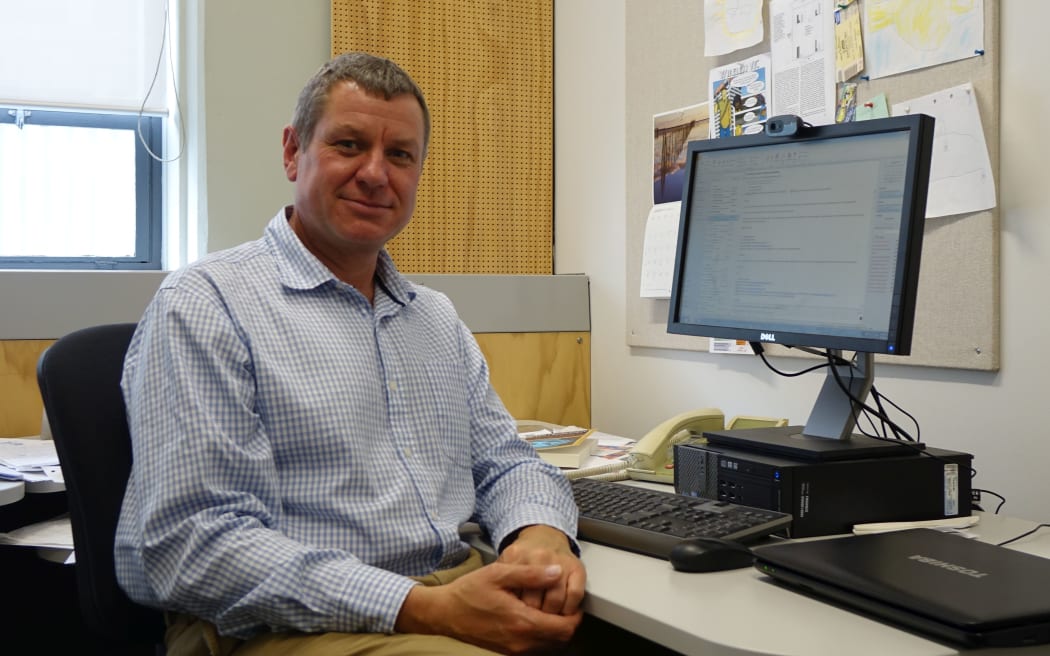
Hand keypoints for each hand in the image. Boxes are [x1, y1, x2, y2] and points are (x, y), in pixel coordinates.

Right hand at [395, 560, 582, 653]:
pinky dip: (540, 635)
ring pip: (548, 645)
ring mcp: (513, 650)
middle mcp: (521, 641)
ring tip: (548, 608)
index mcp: (522, 621)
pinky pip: (534, 647)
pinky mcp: (507, 652)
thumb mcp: (499, 574)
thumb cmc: (469, 592)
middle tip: (564, 604)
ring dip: (554, 629)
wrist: (444, 613)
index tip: (574, 602)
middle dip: (567, 622)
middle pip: (560, 640)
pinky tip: (532, 617)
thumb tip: (556, 572)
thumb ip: (530, 574)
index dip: (575, 615)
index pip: (564, 628)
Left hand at [498, 525, 585, 615]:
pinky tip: (564, 610)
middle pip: (535, 601)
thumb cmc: (524, 556)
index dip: (515, 611)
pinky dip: (570, 608)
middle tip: (533, 621)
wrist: (544, 535)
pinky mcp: (577, 567)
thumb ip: (501, 581)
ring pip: (556, 600)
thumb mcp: (505, 564)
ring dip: (552, 615)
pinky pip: (575, 595)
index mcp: (516, 556)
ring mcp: (559, 561)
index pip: (514, 593)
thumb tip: (501, 609)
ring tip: (548, 619)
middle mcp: (539, 556)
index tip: (517, 618)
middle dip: (533, 616)